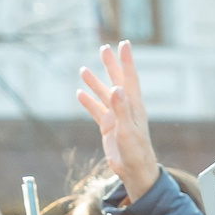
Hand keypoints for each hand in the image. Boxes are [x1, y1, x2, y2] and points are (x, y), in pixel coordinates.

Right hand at [76, 43, 160, 199]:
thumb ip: (121, 109)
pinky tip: (79, 94)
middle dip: (110, 65)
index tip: (124, 44)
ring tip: (83, 70)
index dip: (126, 61)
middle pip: (116, 81)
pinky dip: (88, 102)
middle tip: (103, 48)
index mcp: (133, 105)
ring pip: (103, 95)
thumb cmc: (135, 151)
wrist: (134, 170)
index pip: (129, 78)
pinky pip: (96, 111)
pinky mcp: (108, 127)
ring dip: (95, 82)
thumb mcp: (127, 130)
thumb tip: (116, 88)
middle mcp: (125, 108)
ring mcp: (116, 117)